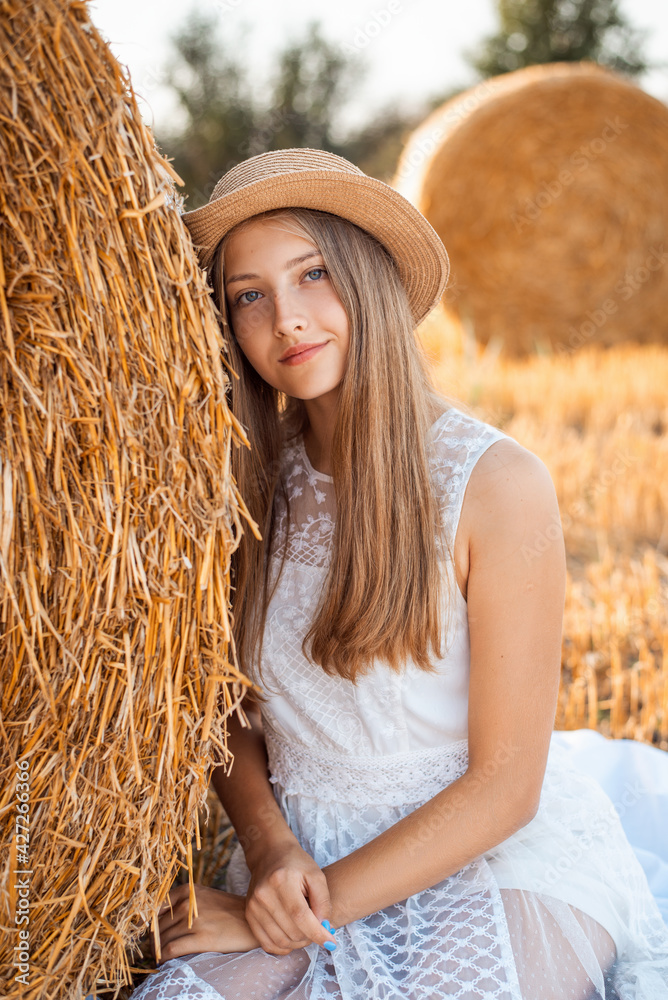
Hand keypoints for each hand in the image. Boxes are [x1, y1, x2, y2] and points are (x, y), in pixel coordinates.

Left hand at [155, 884, 258, 961]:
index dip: (151, 923)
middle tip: (153, 949)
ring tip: (159, 957)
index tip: (150, 933)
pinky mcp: (202, 939)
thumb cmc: (227, 911)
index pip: (157, 908)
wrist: (252, 922)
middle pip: (158, 926)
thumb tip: (156, 918)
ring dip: (157, 951)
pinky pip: (171, 950)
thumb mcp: (204, 897)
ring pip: (162, 939)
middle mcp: (189, 904)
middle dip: (153, 940)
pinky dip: (163, 958)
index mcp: (188, 891)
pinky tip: (164, 962)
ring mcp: (195, 921)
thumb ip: (182, 903)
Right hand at [245, 839, 336, 955]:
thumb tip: (324, 929)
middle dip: (310, 937)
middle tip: (318, 929)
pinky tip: (293, 939)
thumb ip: (323, 902)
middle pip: (291, 931)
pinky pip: (267, 943)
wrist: (270, 854)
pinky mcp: (249, 915)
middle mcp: (264, 895)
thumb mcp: (316, 875)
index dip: (317, 933)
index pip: (300, 916)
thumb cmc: (296, 864)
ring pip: (281, 941)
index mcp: (281, 880)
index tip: (331, 942)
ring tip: (306, 932)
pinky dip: (283, 947)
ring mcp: (253, 906)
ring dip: (298, 943)